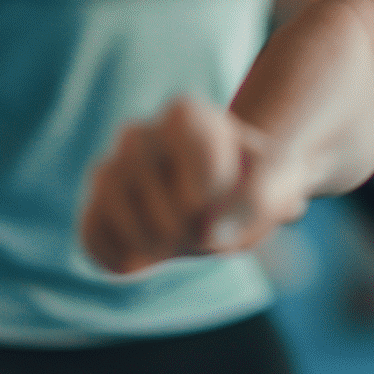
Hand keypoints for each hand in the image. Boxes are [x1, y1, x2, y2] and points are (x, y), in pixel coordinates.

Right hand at [81, 97, 303, 274]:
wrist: (229, 203)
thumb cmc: (256, 183)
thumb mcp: (280, 180)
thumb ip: (259, 195)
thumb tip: (208, 231)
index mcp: (186, 114)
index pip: (192, 155)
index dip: (210, 183)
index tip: (223, 190)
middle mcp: (138, 134)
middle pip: (153, 189)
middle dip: (186, 222)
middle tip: (205, 225)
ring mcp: (109, 171)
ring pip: (115, 210)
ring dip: (154, 242)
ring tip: (177, 241)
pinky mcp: (93, 211)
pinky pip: (93, 237)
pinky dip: (125, 259)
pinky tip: (150, 255)